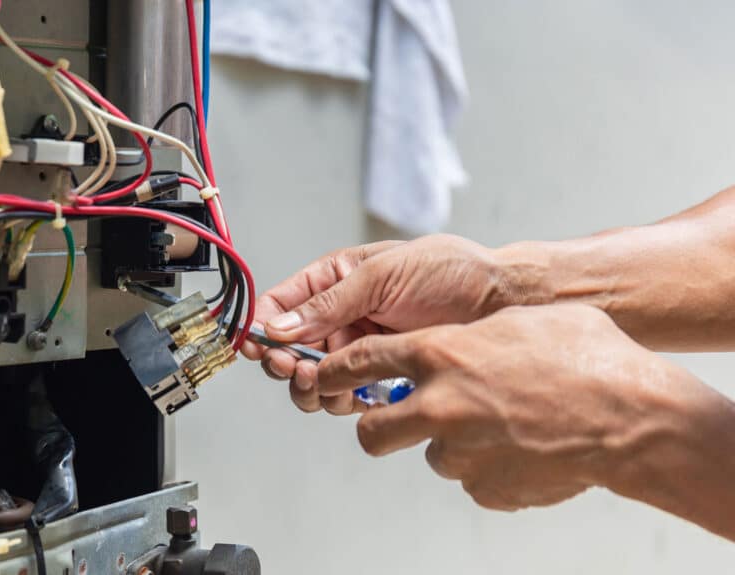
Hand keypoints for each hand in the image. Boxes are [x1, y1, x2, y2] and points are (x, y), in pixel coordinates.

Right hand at [242, 235, 521, 414]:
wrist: (503, 301)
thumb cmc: (450, 272)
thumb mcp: (382, 276)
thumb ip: (329, 304)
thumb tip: (278, 325)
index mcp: (336, 280)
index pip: (282, 303)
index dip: (262, 325)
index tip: (255, 345)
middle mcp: (343, 317)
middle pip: (290, 348)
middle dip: (284, 362)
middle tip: (292, 369)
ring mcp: (362, 349)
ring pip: (315, 378)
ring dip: (311, 387)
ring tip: (322, 384)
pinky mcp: (382, 377)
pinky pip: (348, 397)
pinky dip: (344, 401)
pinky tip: (357, 396)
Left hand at [317, 304, 700, 510]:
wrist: (629, 416)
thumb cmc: (585, 358)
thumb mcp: (520, 321)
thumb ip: (474, 333)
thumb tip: (462, 340)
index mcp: (440, 354)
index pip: (360, 361)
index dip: (335, 370)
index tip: (323, 377)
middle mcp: (438, 404)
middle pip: (370, 429)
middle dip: (377, 427)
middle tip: (398, 421)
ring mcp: (459, 451)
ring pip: (429, 454)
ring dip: (449, 443)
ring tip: (497, 427)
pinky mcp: (483, 487)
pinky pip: (471, 478)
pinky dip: (487, 466)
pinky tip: (522, 448)